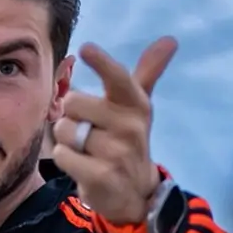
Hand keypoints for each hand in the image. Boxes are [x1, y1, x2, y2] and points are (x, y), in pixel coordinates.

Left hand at [50, 36, 177, 223]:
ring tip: (85, 149)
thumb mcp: (138, 107)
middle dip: (72, 115)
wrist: (134, 193)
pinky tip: (81, 164)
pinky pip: (62, 154)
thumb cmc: (127, 140)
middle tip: (88, 129)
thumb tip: (170, 40)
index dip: (102, 63)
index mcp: (135, 105)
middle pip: (73, 102)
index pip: (119, 78)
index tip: (86, 48)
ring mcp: (116, 153)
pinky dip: (65, 158)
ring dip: (67, 139)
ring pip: (65, 129)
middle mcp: (129, 127)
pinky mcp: (101, 176)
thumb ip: (148, 72)